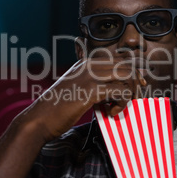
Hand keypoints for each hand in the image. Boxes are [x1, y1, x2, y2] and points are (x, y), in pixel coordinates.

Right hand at [26, 57, 146, 142]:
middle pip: (127, 65)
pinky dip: (121, 104)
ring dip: (129, 93)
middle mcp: (89, 65)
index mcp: (85, 63)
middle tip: (134, 97)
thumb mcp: (74, 89)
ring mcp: (90, 76)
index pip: (119, 57)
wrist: (38, 120)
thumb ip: (91, 84)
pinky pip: (120, 92)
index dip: (133, 70)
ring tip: (119, 106)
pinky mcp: (91, 90)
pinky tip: (111, 112)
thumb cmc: (56, 108)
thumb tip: (112, 89)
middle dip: (136, 81)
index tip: (138, 84)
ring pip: (127, 76)